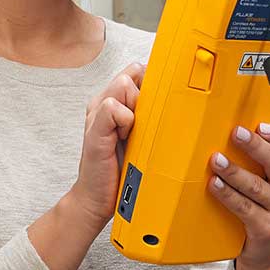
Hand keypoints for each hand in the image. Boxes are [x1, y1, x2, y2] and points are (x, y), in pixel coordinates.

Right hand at [67, 62, 144, 228]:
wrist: (97, 198)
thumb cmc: (120, 170)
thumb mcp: (140, 137)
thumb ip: (148, 116)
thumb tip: (175, 102)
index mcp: (113, 102)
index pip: (136, 71)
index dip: (151, 85)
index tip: (156, 108)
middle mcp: (102, 103)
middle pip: (132, 73)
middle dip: (145, 95)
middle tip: (143, 123)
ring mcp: (96, 114)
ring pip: (123, 84)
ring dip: (136, 108)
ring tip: (132, 132)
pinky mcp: (94, 128)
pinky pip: (113, 106)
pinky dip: (125, 121)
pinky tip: (124, 138)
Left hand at [209, 122, 269, 269]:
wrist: (263, 248)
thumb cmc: (260, 207)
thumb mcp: (264, 179)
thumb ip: (253, 159)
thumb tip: (225, 132)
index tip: (262, 125)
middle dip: (255, 146)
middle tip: (236, 134)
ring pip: (257, 186)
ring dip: (235, 171)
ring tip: (217, 161)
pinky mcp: (267, 227)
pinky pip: (245, 208)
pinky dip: (228, 195)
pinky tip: (215, 185)